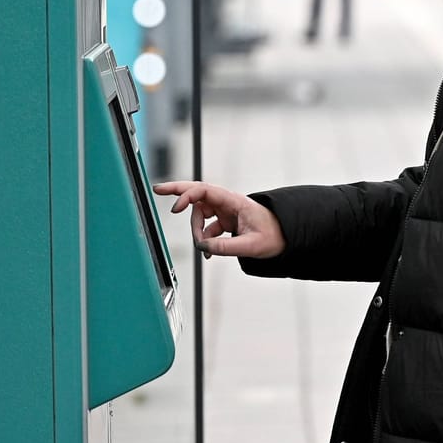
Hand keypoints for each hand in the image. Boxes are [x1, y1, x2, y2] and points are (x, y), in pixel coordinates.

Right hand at [153, 180, 285, 259]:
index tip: (175, 209)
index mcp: (235, 201)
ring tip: (204, 247)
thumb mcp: (251, 245)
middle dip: (178, 191)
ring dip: (196, 231)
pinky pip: (206, 228)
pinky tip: (208, 252)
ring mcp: (225, 212)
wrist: (285, 237)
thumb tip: (202, 247)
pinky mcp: (225, 222)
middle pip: (198, 193)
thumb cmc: (273, 236)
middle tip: (157, 190)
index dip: (187, 196)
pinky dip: (204, 239)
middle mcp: (228, 203)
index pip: (206, 191)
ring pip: (200, 215)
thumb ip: (226, 247)